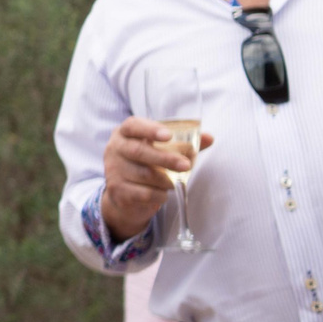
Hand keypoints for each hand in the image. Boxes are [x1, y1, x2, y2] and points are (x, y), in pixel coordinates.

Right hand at [100, 118, 211, 241]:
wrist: (125, 196)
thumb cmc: (146, 165)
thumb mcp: (161, 151)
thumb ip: (183, 144)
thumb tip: (209, 138)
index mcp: (124, 133)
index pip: (133, 125)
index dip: (150, 129)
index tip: (168, 135)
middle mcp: (114, 149)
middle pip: (138, 151)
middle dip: (165, 158)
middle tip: (186, 165)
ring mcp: (113, 170)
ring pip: (144, 175)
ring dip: (165, 180)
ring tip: (172, 182)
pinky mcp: (117, 190)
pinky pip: (144, 193)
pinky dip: (159, 195)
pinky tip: (162, 194)